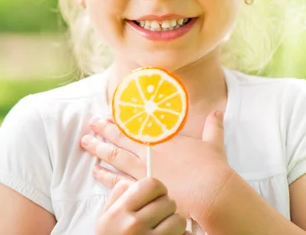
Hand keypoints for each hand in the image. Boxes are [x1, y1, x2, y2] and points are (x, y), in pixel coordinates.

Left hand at [81, 110, 232, 221]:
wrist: (212, 194)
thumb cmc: (213, 169)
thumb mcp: (213, 143)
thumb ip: (213, 126)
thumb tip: (219, 112)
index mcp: (163, 140)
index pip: (136, 126)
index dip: (122, 120)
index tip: (109, 115)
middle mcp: (149, 153)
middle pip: (120, 138)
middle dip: (104, 130)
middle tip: (91, 124)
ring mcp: (143, 170)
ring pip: (114, 157)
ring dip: (99, 149)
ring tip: (85, 142)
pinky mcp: (143, 189)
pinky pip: (118, 182)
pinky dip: (106, 176)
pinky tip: (95, 172)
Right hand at [96, 177, 189, 234]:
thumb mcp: (106, 218)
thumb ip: (118, 196)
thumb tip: (134, 182)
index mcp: (120, 211)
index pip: (151, 184)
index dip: (157, 189)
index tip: (155, 196)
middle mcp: (134, 225)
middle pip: (168, 201)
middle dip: (165, 208)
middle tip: (158, 217)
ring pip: (179, 219)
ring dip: (174, 224)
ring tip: (163, 230)